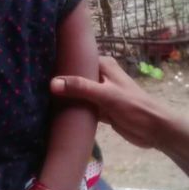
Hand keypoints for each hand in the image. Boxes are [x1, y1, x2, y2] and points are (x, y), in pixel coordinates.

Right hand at [50, 56, 171, 149]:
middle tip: (34, 84)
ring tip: (40, 97)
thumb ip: (80, 88)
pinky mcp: (101, 109)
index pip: (77, 59)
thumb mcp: (105, 95)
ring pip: (78, 93)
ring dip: (65, 97)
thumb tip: (52, 83)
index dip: (60, 62)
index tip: (38, 66)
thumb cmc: (133, 106)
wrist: (154, 130)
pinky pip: (82, 107)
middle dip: (60, 81)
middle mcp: (101, 76)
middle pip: (75, 77)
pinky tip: (55, 112)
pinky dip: (73, 110)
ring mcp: (100, 93)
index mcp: (104, 65)